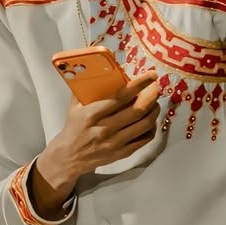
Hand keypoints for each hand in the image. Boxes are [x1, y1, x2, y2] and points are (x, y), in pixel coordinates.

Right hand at [32, 71, 160, 215]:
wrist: (69, 157)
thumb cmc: (74, 128)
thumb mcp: (75, 106)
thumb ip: (87, 88)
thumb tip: (100, 68)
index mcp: (92, 114)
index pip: (121, 97)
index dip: (139, 84)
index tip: (151, 76)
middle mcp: (105, 129)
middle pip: (137, 111)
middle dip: (151, 96)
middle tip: (156, 88)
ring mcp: (115, 143)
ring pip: (144, 125)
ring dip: (154, 111)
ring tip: (155, 103)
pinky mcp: (122, 153)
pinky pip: (144, 139)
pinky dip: (151, 127)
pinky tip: (150, 120)